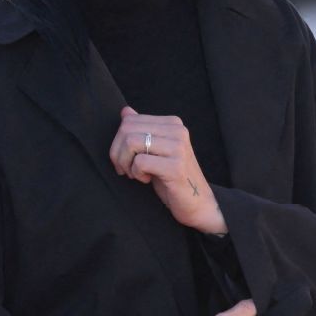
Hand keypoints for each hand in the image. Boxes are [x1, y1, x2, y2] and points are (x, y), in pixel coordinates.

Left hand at [109, 106, 227, 233]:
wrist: (197, 203)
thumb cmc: (172, 178)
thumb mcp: (155, 151)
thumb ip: (142, 130)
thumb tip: (125, 111)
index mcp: (173, 124)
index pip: (130, 120)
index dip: (118, 142)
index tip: (125, 159)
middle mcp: (178, 131)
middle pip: (127, 129)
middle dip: (117, 152)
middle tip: (125, 169)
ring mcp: (178, 148)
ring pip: (131, 142)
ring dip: (126, 163)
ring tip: (135, 174)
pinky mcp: (175, 167)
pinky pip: (140, 162)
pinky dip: (136, 173)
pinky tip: (146, 179)